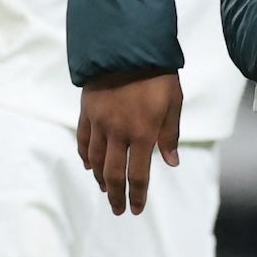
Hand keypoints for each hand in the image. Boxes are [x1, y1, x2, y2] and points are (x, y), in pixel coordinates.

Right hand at [79, 70, 181, 214]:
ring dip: (100, 178)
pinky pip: (83, 140)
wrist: (127, 46)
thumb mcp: (173, 103)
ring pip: (95, 160)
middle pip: (113, 174)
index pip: (137, 175)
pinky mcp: (87, 112)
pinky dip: (85, 156)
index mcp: (143, 134)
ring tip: (106, 189)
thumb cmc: (157, 74)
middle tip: (117, 209)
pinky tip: (89, 165)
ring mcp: (100, 123)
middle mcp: (118, 133)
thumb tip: (171, 162)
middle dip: (115, 196)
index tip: (135, 209)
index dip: (137, 196)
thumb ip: (170, 135)